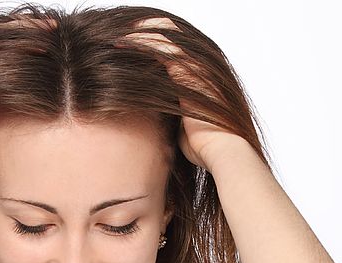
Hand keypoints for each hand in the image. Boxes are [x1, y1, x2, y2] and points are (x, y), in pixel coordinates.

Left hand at [113, 18, 240, 171]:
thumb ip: (172, 115)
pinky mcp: (189, 71)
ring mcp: (197, 66)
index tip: (133, 48)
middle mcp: (202, 65)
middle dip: (148, 31)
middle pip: (173, 34)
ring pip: (166, 35)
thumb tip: (158, 119)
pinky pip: (162, 47)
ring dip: (142, 34)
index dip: (156, 45)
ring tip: (121, 37)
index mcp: (202, 76)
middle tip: (125, 35)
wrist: (221, 151)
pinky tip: (125, 43)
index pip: (178, 49)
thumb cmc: (205, 146)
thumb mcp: (183, 126)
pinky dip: (142, 42)